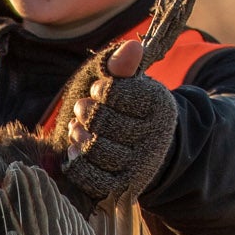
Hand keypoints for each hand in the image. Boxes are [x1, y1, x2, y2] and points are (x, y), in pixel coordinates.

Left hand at [52, 34, 177, 207]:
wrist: (142, 151)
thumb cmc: (126, 110)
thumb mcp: (126, 85)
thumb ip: (122, 67)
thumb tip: (132, 47)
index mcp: (159, 105)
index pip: (114, 92)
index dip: (100, 89)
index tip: (100, 89)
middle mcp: (155, 136)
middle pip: (101, 121)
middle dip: (85, 112)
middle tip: (82, 109)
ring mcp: (141, 165)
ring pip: (95, 148)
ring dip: (78, 137)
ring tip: (77, 130)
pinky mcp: (123, 187)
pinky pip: (90, 177)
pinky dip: (76, 163)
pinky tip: (75, 151)